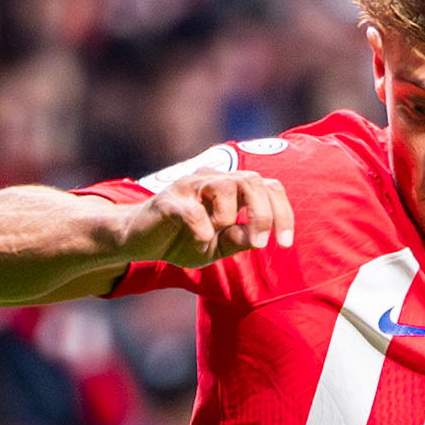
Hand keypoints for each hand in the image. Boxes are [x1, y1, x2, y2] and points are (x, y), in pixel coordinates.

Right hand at [127, 171, 294, 267]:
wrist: (139, 241)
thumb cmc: (182, 240)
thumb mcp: (218, 246)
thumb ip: (239, 240)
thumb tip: (260, 237)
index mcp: (230, 187)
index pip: (268, 186)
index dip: (283, 213)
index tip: (285, 244)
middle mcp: (212, 179)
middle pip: (252, 180)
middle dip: (263, 214)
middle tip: (259, 243)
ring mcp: (189, 185)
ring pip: (225, 187)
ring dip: (230, 216)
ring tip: (216, 235)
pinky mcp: (168, 200)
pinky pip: (193, 211)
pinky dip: (203, 228)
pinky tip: (200, 239)